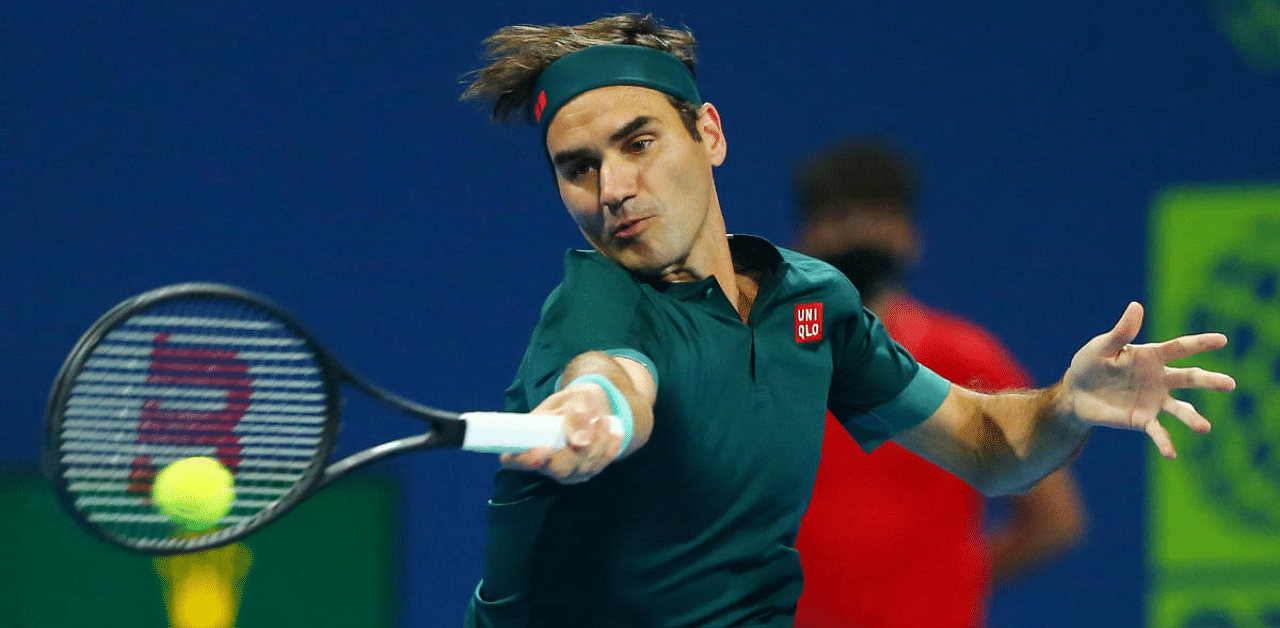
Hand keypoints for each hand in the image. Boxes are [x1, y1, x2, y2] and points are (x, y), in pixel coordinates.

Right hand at [499, 380, 625, 482]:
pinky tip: (613, 432)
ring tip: (603, 419)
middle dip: (580, 449)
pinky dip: (609, 449)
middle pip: (557, 470)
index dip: (525, 460)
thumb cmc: (577, 400)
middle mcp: (542, 461)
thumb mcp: (578, 397)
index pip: (512, 460)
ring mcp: (564, 471)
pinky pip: (599, 466)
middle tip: (595, 421)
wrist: (593, 407)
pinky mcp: (584, 473)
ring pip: (583, 468)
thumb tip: (579, 442)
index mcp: (526, 439)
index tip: (544, 449)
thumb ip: (576, 414)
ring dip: (598, 443)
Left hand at [1061, 302, 1235, 458]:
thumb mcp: (1101, 347)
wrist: (1074, 394)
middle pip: (1189, 378)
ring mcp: (1154, 400)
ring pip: (1180, 408)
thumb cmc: (1089, 364)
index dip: (1200, 343)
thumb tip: (1136, 306)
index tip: (1222, 340)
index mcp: (1151, 356)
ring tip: (1204, 427)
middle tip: (1230, 384)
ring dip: (1192, 417)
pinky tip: (1171, 454)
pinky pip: (1158, 432)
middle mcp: (1159, 378)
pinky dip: (1165, 442)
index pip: (1180, 348)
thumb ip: (1121, 332)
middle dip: (1209, 381)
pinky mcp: (1142, 420)